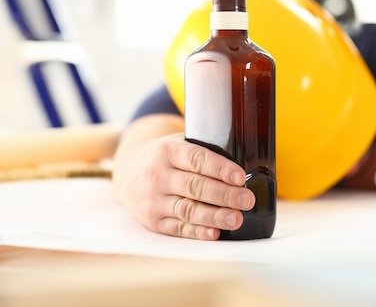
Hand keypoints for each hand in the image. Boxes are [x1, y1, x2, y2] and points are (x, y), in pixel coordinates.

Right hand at [113, 132, 255, 239]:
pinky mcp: (152, 221)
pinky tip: (215, 232)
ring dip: (215, 216)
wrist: (128, 172)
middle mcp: (158, 175)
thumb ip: (203, 150)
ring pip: (188, 210)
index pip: (197, 159)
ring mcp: (153, 200)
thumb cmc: (165, 157)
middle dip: (224, 195)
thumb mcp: (178, 143)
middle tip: (247, 200)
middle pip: (195, 187)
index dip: (220, 169)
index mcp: (168, 151)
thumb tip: (244, 157)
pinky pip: (178, 228)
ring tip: (237, 219)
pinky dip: (198, 231)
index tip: (240, 177)